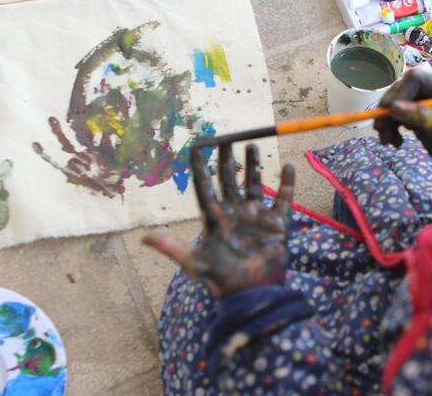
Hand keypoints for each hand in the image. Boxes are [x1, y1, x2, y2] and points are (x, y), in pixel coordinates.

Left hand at [143, 143, 294, 297]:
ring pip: (255, 184)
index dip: (201, 167)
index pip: (206, 186)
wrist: (253, 293)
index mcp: (215, 218)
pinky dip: (287, 183)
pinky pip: (284, 199)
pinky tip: (288, 166)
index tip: (198, 147)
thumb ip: (171, 247)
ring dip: (254, 165)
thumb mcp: (194, 262)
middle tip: (227, 139)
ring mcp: (257, 216)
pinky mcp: (278, 224)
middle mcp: (236, 212)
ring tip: (252, 145)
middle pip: (230, 180)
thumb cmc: (222, 278)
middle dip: (228, 160)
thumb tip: (143, 238)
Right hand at [373, 68, 431, 172]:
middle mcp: (429, 89)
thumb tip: (394, 107)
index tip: (392, 113)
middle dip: (387, 111)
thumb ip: (421, 116)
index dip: (400, 93)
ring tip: (387, 141)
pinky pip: (394, 113)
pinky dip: (390, 126)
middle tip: (382, 132)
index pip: (414, 78)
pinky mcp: (413, 110)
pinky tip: (394, 141)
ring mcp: (420, 99)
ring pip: (393, 102)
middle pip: (399, 89)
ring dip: (385, 121)